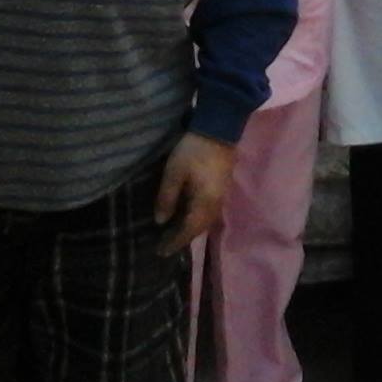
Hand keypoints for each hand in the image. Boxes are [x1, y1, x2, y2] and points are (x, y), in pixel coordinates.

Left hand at [154, 133, 237, 255]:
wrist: (219, 130)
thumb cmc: (193, 151)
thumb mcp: (174, 173)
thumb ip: (167, 198)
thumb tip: (160, 221)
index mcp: (205, 203)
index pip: (189, 230)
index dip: (174, 242)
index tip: (160, 252)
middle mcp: (216, 204)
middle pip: (199, 228)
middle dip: (182, 238)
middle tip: (165, 245)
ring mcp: (221, 196)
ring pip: (205, 221)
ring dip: (190, 229)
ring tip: (174, 233)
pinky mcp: (221, 188)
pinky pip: (208, 212)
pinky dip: (196, 219)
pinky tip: (186, 216)